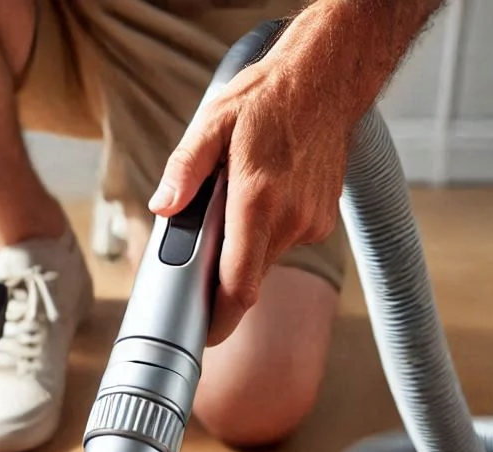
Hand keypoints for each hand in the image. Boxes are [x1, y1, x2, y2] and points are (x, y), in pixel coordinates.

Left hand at [148, 18, 354, 345]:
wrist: (328, 77)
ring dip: (242, 248)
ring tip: (235, 206)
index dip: (219, 319)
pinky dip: (264, 233)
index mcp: (259, 201)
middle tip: (200, 254)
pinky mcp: (321, 221)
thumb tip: (164, 205)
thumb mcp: (214, 122)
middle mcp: (289, 219)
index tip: (202, 333)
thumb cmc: (268, 97)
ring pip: (263, 260)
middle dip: (220, 277)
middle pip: (247, 278)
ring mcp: (310, 222)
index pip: (239, 285)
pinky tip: (262, 198)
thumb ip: (185, 169)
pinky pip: (282, 243)